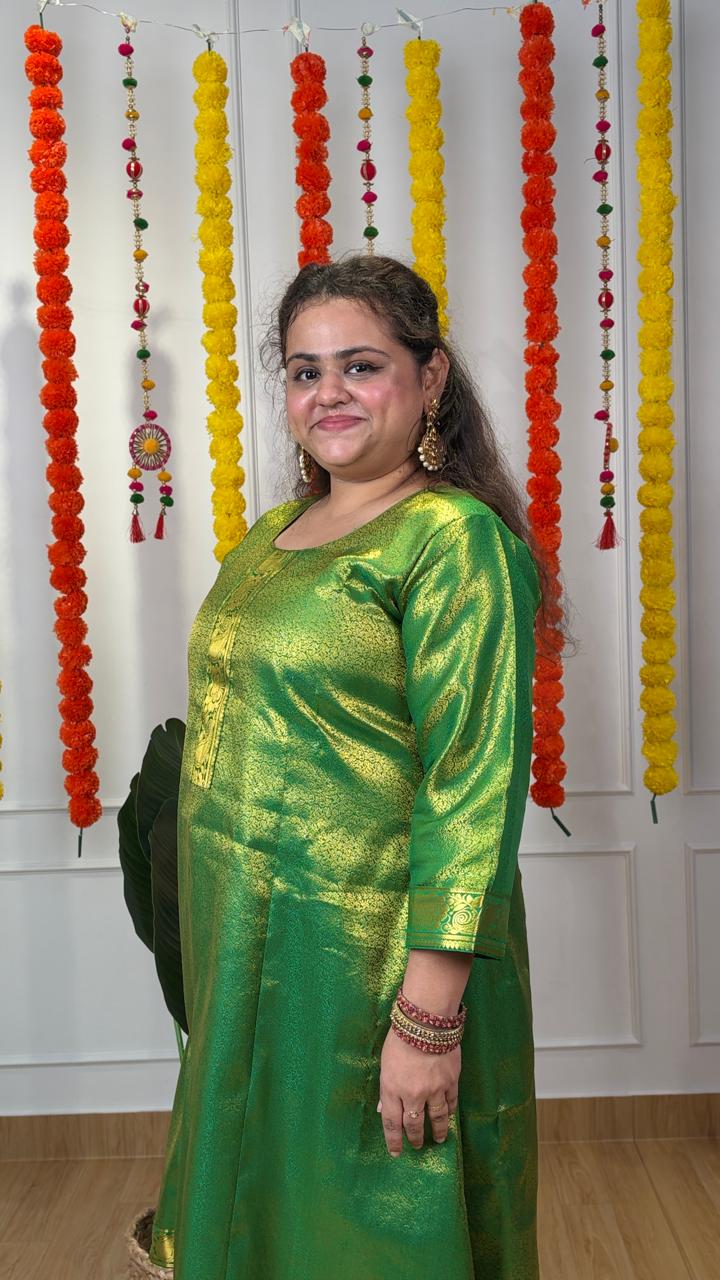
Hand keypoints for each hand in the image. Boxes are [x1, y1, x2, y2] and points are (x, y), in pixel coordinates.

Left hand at [376, 1026, 459, 1156]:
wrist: (426, 1023)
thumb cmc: (400, 1039)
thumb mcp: (385, 1063)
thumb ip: (386, 1088)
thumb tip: (382, 1108)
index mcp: (392, 1089)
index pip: (391, 1122)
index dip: (393, 1140)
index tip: (396, 1152)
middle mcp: (412, 1094)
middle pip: (413, 1124)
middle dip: (414, 1138)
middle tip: (417, 1146)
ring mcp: (434, 1090)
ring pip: (436, 1118)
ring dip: (436, 1131)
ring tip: (437, 1139)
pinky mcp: (450, 1082)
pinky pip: (451, 1103)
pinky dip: (450, 1112)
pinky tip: (449, 1117)